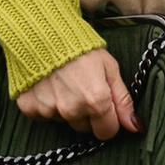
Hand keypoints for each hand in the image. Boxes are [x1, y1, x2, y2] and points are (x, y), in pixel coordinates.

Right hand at [15, 45, 135, 140]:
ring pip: (64, 121)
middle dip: (87, 114)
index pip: (107, 132)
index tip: (104, 106)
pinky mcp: (29, 108)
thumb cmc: (80, 47)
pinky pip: (43, 115)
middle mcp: (72, 110)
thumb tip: (135, 126)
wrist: (42, 31)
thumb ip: (123, 100)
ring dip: (66, 108)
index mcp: (95, 101)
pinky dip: (46, 104)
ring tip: (63, 82)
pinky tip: (47, 85)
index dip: (108, 120)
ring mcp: (49, 110)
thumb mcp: (109, 67)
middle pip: (85, 128)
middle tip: (82, 88)